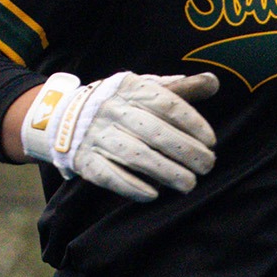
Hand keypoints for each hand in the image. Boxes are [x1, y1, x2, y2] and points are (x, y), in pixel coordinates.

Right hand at [20, 71, 218, 200]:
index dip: (192, 123)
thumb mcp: (145, 88)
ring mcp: (96, 135)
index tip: (211, 141)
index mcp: (132, 89)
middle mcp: (113, 110)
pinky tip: (154, 194)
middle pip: (155, 133)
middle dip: (186, 152)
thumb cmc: (119, 103)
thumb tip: (213, 82)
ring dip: (166, 172)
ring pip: (136, 156)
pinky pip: (109, 175)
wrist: (63, 116)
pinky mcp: (84, 160)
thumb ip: (180, 89)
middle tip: (207, 166)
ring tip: (189, 184)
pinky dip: (131, 187)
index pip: (167, 104)